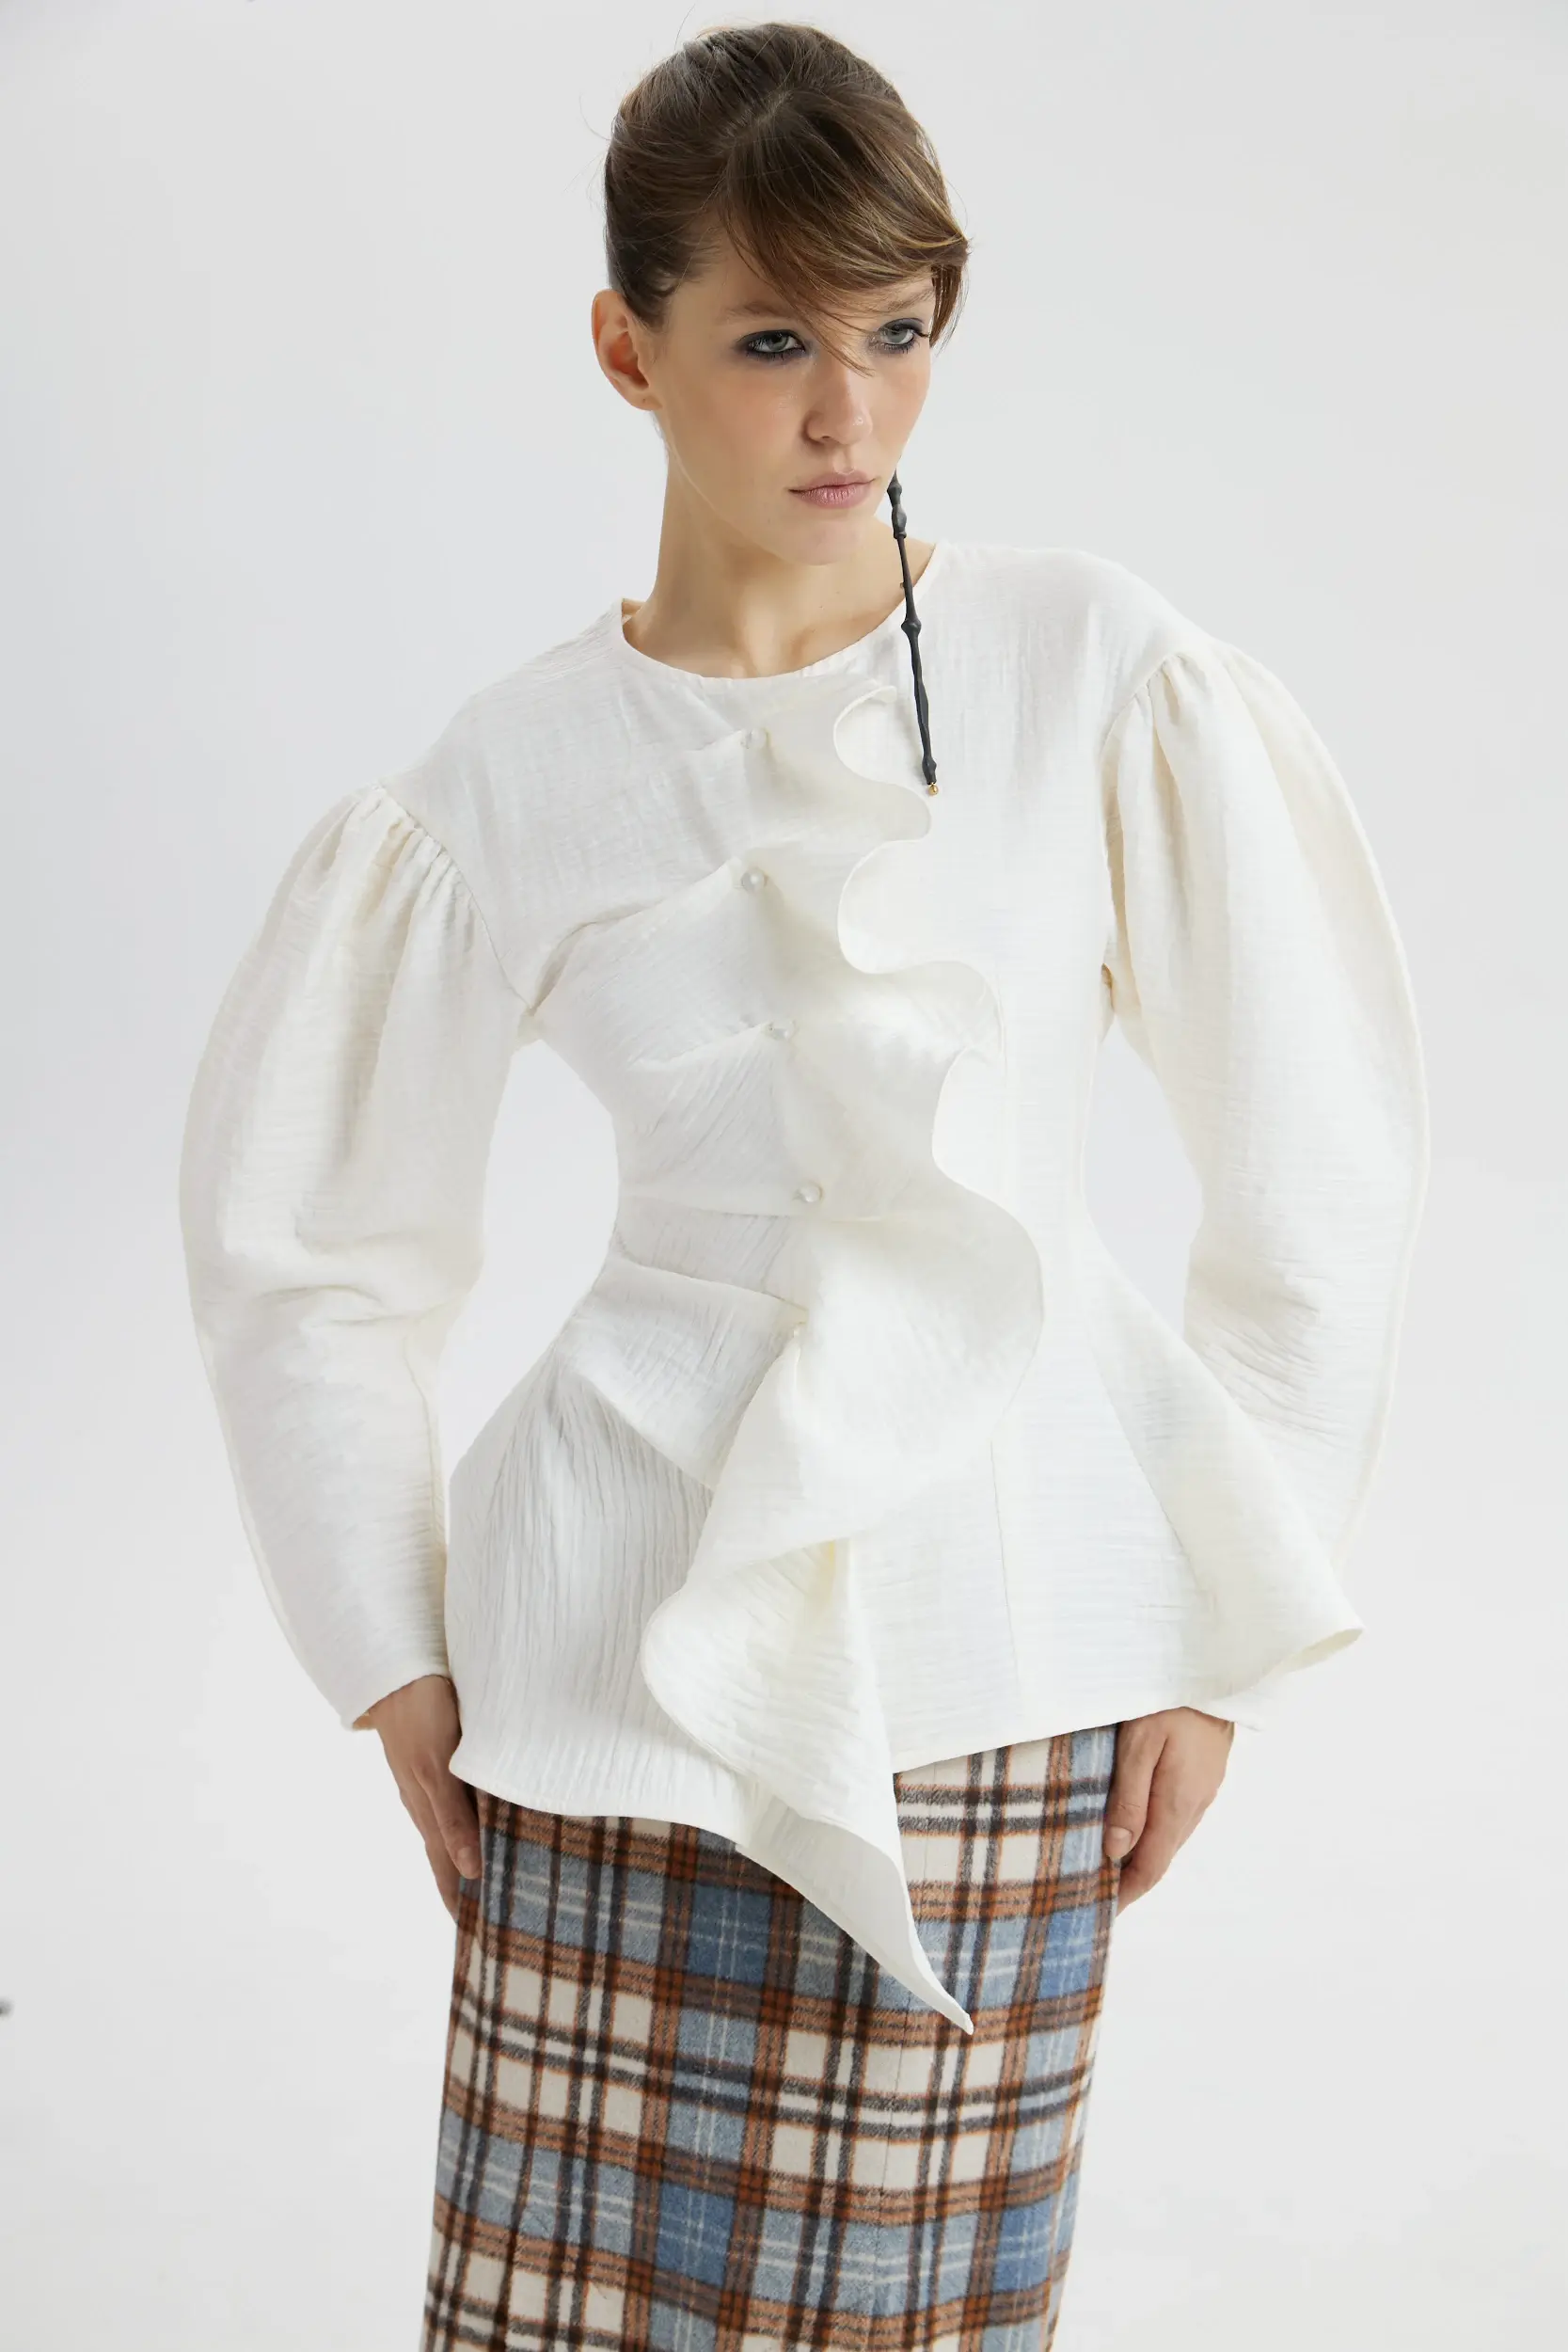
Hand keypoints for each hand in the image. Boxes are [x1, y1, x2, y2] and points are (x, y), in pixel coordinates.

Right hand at [354, 1674, 481, 1923]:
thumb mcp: (436, 1770)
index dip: (462, 1907)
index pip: (449, 1875)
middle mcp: (430, 1805)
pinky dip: (479, 1826)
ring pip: (458, 1834)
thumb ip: (453, 1818)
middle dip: (473, 1892)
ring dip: (478, 1860)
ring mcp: (432, 1786)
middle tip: (499, 1926)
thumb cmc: (420, 1715)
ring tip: (503, 1885)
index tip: (481, 1942)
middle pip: (452, 1861)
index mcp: (430, 1813)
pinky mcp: (441, 1765)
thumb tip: (472, 1870)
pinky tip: (495, 1826)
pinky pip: (463, 1805)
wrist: (400, 1670)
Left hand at [1101, 1706, 1234, 1906]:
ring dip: (1141, 1856)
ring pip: (1168, 1837)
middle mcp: (1194, 1805)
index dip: (1127, 1893)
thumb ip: (1128, 1798)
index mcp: (1178, 1804)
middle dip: (1130, 1879)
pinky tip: (1132, 1826)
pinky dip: (1152, 1832)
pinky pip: (1174, 1816)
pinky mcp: (1201, 1775)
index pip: (1151, 1866)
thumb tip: (1116, 1852)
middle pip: (1160, 1857)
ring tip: (1107, 1865)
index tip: (1101, 1912)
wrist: (1216, 1667)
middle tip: (1095, 1892)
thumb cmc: (1171, 1699)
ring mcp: (1202, 1790)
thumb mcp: (1140, 1744)